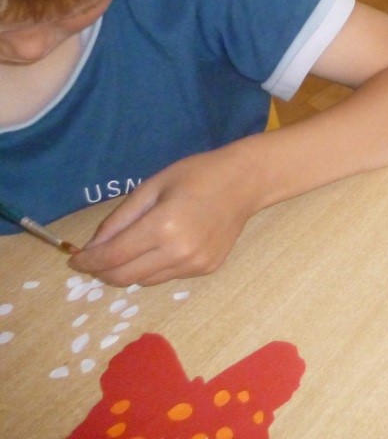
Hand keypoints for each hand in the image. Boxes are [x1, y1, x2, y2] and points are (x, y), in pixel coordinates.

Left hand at [69, 147, 260, 286]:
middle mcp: (179, 251)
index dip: (88, 262)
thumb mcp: (153, 186)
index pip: (112, 257)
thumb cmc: (197, 174)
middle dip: (102, 272)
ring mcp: (195, 264)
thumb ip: (121, 218)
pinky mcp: (206, 269)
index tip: (75, 261)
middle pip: (124, 277)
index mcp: (163, 226)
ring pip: (144, 281)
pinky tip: (162, 246)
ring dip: (128, 271)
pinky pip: (167, 276)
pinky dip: (154, 267)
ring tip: (128, 251)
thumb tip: (94, 247)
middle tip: (94, 260)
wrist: (246, 181)